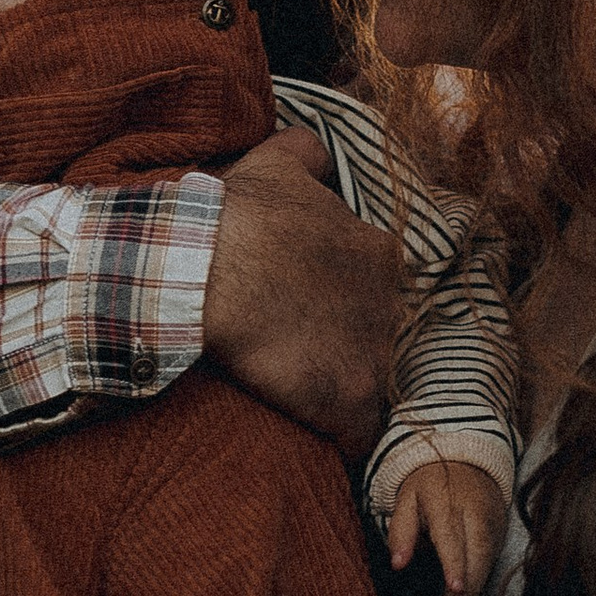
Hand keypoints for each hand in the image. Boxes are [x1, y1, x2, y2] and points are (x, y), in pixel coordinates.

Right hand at [201, 130, 401, 460]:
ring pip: (374, 386)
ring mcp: (376, 351)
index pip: (375, 291)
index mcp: (377, 251)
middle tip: (303, 359)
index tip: (310, 318)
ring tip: (306, 404)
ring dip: (344, 396)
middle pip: (380, 339)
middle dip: (349, 350)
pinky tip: (315, 440)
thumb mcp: (275, 164)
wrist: (204, 266)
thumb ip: (307, 155)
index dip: (342, 308)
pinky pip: (360, 437)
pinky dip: (341, 442)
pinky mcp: (353, 398)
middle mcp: (390, 300)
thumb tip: (317, 152)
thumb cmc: (235, 216)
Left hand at [383, 456, 509, 595]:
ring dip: (474, 589)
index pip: (452, 537)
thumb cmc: (429, 482)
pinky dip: (481, 579)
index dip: (455, 564)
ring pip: (488, 560)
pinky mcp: (501, 528)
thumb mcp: (406, 498)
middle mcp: (474, 512)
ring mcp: (492, 520)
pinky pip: (493, 558)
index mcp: (446, 503)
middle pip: (477, 554)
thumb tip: (397, 564)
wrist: (466, 457)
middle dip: (467, 588)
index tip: (455, 588)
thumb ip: (401, 531)